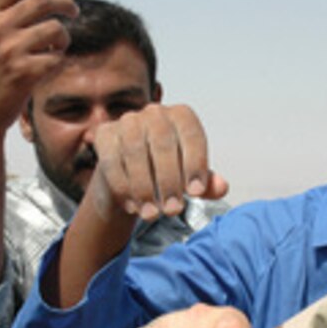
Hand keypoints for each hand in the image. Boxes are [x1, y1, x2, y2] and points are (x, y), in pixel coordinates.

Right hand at [0, 0, 78, 137]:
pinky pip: (55, 57)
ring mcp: (9, 51)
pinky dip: (58, 59)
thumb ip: (2, 17)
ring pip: (54, 29)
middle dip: (65, 2)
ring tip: (58, 46)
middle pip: (42, 1)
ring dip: (64, 37)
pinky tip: (50, 65)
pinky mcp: (23, 73)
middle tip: (74, 11)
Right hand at [88, 103, 228, 223]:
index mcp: (182, 116)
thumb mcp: (189, 178)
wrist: (131, 176)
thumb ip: (207, 183)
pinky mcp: (105, 135)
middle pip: (163, 143)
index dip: (195, 164)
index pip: (192, 135)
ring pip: (135, 152)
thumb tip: (222, 187)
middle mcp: (155, 112)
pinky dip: (123, 187)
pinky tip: (133, 207)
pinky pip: (112, 161)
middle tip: (173, 210)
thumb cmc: (167, 173)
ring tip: (152, 215)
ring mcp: (127, 121)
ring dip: (144, 187)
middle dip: (169, 180)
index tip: (196, 192)